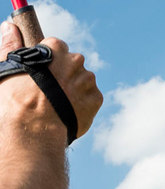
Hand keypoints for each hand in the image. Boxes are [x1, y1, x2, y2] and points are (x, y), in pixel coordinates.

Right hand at [0, 21, 101, 142]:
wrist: (35, 128)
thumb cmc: (17, 98)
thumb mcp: (10, 68)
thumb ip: (11, 45)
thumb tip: (10, 27)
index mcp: (55, 48)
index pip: (57, 47)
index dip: (49, 61)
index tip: (42, 74)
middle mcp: (76, 60)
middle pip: (72, 64)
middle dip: (64, 74)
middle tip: (50, 91)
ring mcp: (88, 80)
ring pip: (83, 81)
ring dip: (74, 89)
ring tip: (58, 103)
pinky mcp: (96, 99)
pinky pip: (91, 98)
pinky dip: (83, 104)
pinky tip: (68, 111)